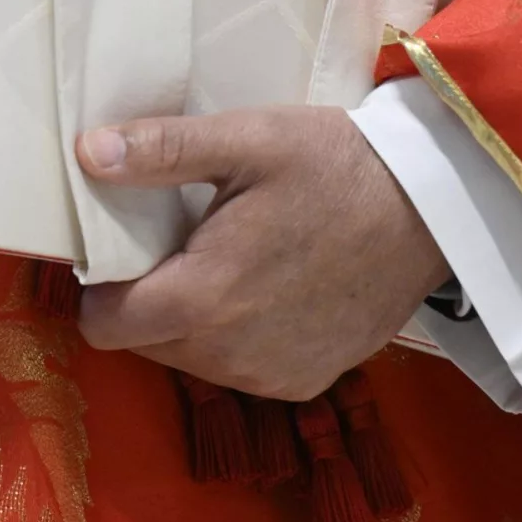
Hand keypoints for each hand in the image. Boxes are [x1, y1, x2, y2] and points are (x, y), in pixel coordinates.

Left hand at [73, 106, 448, 400]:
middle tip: (182, 243)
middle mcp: (231, 356)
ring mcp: (272, 377)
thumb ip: (162, 150)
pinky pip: (240, 370)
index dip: (99, 290)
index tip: (120, 251)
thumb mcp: (248, 139)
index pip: (104, 326)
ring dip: (191, 321)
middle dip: (147, 300)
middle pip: (146, 342)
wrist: (434, 210)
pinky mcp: (307, 382)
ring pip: (191, 359)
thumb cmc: (336, 166)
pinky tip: (266, 289)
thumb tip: (87, 153)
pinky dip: (236, 338)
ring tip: (227, 261)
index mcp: (205, 299)